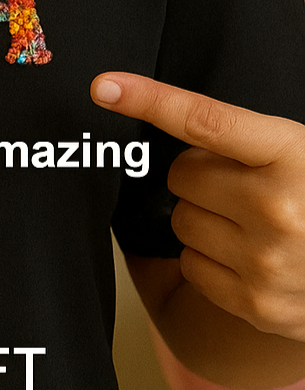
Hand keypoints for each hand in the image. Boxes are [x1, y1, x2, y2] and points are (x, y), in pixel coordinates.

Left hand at [92, 72, 304, 342]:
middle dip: (199, 175)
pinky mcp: (256, 302)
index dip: (149, 99)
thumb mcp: (299, 152)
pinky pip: (191, 266)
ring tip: (252, 223)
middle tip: (240, 185)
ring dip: (204, 218)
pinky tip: (249, 256)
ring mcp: (266, 260)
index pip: (203, 119)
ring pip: (181, 222)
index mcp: (290, 154)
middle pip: (181, 175)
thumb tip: (169, 117)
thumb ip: (244, 139)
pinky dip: (209, 259)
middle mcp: (278, 207)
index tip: (105, 87)